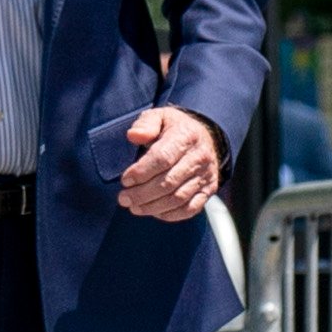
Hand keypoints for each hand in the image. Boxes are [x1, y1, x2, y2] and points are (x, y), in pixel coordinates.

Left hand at [116, 106, 223, 221]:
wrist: (205, 136)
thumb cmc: (175, 128)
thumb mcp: (160, 117)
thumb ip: (146, 124)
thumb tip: (134, 136)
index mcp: (186, 136)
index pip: (162, 158)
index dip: (141, 172)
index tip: (125, 180)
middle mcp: (199, 157)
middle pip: (168, 182)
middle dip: (142, 194)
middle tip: (123, 198)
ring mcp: (206, 176)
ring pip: (178, 198)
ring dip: (152, 207)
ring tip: (134, 207)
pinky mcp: (208, 190)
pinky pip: (190, 209)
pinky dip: (170, 214)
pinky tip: (153, 212)